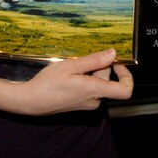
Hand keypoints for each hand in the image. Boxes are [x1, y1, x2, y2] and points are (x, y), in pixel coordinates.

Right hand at [16, 48, 133, 115]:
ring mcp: (87, 104)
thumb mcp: (71, 66)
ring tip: (72, 68)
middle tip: (82, 60)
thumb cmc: (48, 83)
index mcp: (95, 91)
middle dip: (99, 67)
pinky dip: (84, 79)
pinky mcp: (79, 104)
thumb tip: (113, 54)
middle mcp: (94, 100)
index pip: (125, 91)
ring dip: (90, 73)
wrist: (31, 101)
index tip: (117, 64)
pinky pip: (89, 89)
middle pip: (108, 82)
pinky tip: (69, 75)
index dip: (126, 76)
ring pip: (97, 84)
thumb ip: (94, 60)